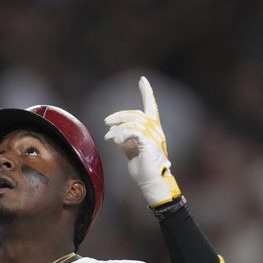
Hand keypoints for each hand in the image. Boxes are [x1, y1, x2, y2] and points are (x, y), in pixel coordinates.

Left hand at [104, 76, 180, 207]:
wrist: (150, 182)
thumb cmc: (142, 168)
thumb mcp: (130, 150)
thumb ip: (125, 138)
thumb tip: (115, 132)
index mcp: (153, 130)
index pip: (151, 107)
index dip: (147, 92)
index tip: (143, 80)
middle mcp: (156, 131)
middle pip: (136, 114)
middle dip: (120, 115)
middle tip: (107, 121)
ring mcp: (154, 137)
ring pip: (134, 122)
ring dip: (118, 127)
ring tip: (109, 136)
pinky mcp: (149, 144)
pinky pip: (133, 132)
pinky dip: (121, 134)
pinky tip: (114, 139)